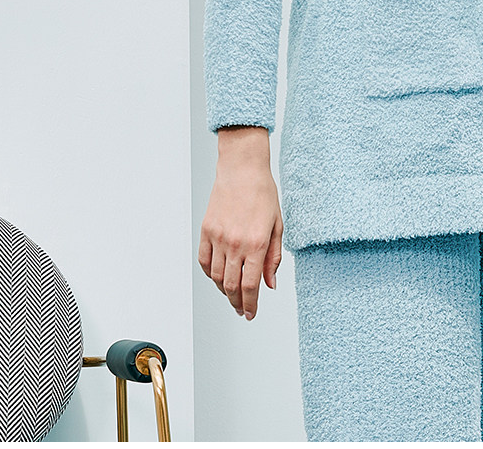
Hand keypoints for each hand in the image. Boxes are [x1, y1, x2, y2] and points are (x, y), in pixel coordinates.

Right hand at [198, 153, 282, 320]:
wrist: (242, 169)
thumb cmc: (263, 193)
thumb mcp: (277, 225)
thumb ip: (274, 257)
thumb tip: (270, 283)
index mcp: (257, 243)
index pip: (250, 286)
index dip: (251, 306)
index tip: (251, 313)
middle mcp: (236, 244)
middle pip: (232, 287)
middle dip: (237, 304)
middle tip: (242, 310)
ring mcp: (218, 238)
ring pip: (217, 277)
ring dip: (224, 291)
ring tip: (232, 294)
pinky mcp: (206, 231)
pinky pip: (205, 261)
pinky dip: (211, 274)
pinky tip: (219, 276)